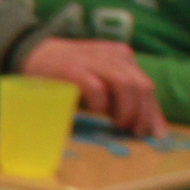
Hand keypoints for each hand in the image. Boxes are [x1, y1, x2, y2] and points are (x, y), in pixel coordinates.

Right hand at [17, 37, 164, 136]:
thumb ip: (120, 97)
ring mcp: (93, 61)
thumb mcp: (101, 81)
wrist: (34, 55)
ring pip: (125, 85)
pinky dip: (101, 102)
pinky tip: (97, 112)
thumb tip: (143, 125)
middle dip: (143, 113)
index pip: (146, 85)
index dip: (154, 112)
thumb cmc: (70, 75)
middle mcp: (113, 56)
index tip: (155, 135)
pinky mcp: (72, 69)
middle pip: (141, 86)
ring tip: (119, 125)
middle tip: (135, 132)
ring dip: (127, 110)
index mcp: (123, 58)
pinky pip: (96, 86)